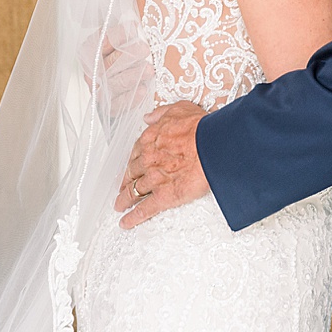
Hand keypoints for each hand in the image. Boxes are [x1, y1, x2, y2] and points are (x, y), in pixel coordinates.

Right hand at [84, 19, 152, 115]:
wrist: (116, 89)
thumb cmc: (122, 60)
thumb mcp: (121, 42)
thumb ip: (126, 33)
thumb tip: (136, 24)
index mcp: (91, 49)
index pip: (103, 40)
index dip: (119, 34)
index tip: (135, 27)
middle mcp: (91, 70)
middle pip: (109, 62)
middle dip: (129, 55)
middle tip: (145, 49)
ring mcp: (97, 89)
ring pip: (113, 83)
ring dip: (132, 76)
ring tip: (149, 70)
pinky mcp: (106, 106)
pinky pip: (117, 103)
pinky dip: (131, 97)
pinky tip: (143, 90)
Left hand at [115, 101, 210, 227]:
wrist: (212, 145)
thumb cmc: (200, 127)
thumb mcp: (179, 109)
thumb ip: (161, 114)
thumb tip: (149, 117)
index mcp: (150, 139)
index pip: (136, 153)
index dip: (132, 161)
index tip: (130, 166)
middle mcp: (148, 160)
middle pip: (132, 173)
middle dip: (125, 181)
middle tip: (121, 188)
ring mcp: (154, 179)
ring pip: (133, 192)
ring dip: (124, 200)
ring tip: (119, 206)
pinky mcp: (164, 196)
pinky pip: (144, 209)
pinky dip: (133, 218)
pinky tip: (126, 223)